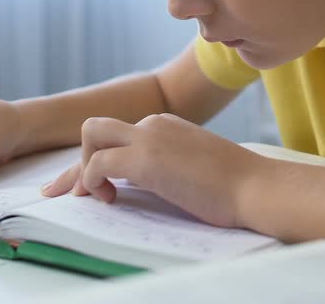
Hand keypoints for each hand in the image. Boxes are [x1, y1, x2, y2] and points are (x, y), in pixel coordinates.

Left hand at [42, 113, 263, 227]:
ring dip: (83, 169)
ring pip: (90, 137)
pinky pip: (97, 164)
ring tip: (98, 198)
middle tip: (68, 192)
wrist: (256, 187)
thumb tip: (137, 181)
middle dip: (76, 162)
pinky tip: (110, 199)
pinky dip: (93, 182)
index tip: (83, 187)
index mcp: (163, 125)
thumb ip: (163, 165)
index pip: (115, 136)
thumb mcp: (191, 166)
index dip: (94, 161)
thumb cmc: (232, 186)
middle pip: (95, 130)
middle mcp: (152, 124)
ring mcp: (148, 137)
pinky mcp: (146, 158)